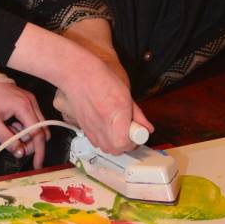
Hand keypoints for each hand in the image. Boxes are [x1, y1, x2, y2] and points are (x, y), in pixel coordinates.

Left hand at [0, 79, 48, 168]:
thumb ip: (7, 139)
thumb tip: (19, 153)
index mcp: (23, 107)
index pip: (37, 134)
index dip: (38, 151)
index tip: (37, 165)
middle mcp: (31, 103)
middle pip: (42, 131)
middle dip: (32, 143)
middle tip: (16, 147)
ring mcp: (31, 101)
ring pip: (38, 126)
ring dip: (26, 135)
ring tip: (8, 131)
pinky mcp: (28, 101)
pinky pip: (32, 119)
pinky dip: (24, 127)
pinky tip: (11, 125)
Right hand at [7, 22, 151, 153]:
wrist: (77, 73)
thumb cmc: (101, 78)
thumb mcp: (126, 94)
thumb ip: (138, 115)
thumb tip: (147, 128)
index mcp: (115, 115)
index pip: (124, 144)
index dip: (134, 140)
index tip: (138, 132)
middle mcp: (101, 125)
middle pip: (116, 150)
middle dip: (126, 143)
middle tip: (130, 130)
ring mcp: (90, 128)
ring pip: (106, 148)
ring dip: (115, 143)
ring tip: (118, 128)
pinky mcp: (83, 128)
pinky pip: (96, 142)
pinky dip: (104, 139)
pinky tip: (107, 126)